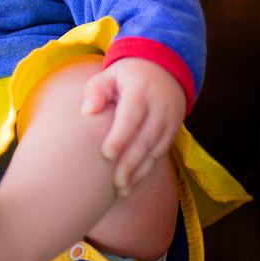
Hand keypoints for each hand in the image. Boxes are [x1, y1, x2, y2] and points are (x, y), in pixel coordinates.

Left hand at [80, 57, 185, 195]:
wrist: (165, 70)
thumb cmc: (128, 76)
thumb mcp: (110, 74)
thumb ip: (96, 89)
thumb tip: (87, 111)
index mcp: (140, 92)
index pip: (131, 116)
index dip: (120, 136)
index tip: (106, 154)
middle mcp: (159, 108)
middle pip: (144, 139)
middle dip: (129, 163)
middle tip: (114, 184)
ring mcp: (169, 122)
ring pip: (154, 151)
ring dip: (139, 172)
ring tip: (121, 190)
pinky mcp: (172, 133)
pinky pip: (160, 154)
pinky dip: (146, 170)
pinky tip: (132, 183)